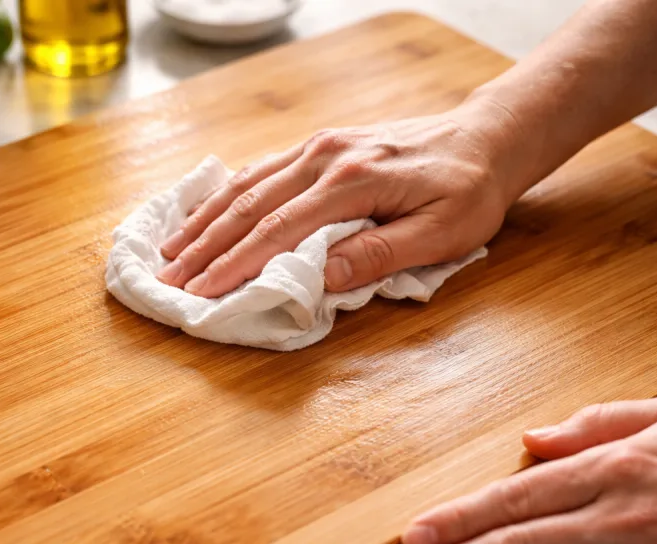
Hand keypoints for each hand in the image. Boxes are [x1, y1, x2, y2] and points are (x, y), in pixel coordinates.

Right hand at [156, 101, 522, 297]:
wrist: (487, 138)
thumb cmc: (469, 191)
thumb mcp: (441, 233)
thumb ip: (380, 253)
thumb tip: (322, 276)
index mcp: (352, 180)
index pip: (278, 230)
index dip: (236, 264)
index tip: (203, 292)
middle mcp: (325, 156)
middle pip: (250, 205)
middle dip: (205, 246)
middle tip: (169, 279)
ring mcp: (319, 146)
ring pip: (247, 184)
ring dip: (206, 219)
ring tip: (171, 249)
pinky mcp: (321, 145)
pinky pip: (262, 169)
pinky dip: (227, 194)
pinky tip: (207, 213)